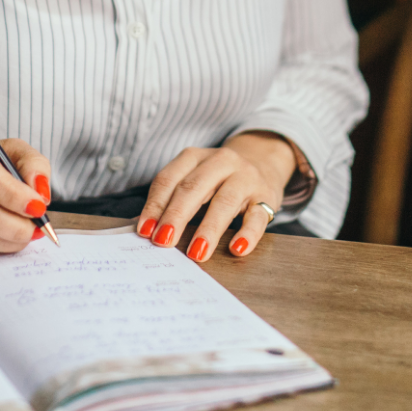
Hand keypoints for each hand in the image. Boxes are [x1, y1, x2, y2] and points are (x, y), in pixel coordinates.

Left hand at [136, 133, 303, 260]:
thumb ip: (173, 198)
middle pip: (194, 188)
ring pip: (225, 202)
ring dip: (208, 229)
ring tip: (196, 253)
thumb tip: (147, 231)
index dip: (155, 205)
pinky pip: (258, 216)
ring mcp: (245, 177)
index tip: (144, 231)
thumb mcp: (194, 178)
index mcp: (195, 157)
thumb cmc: (217, 179)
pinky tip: (237, 248)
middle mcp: (220, 162)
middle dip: (176, 216)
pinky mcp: (266, 196)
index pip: (169, 179)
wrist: (262, 161)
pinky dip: (248, 234)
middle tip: (163, 241)